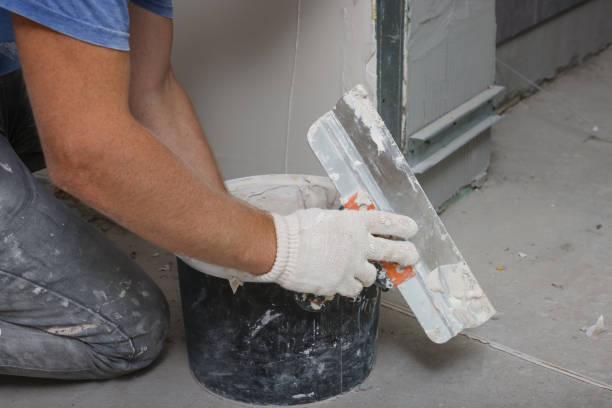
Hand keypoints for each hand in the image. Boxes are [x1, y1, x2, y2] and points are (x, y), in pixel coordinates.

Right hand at [180, 208, 418, 297]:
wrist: (280, 249)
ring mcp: (351, 265)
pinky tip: (339, 281)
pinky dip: (349, 286)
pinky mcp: (340, 283)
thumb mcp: (325, 218)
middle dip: (407, 255)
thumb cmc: (296, 229)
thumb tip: (351, 230)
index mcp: (354, 223)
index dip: (403, 226)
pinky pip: (354, 289)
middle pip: (394, 250)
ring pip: (371, 276)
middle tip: (412, 257)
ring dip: (365, 274)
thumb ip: (344, 225)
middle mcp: (358, 244)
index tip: (413, 229)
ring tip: (353, 270)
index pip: (388, 222)